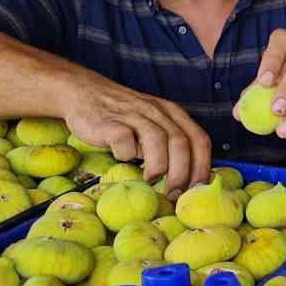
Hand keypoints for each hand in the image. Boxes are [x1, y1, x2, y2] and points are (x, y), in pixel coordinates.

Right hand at [60, 79, 211, 196]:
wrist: (83, 92)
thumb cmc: (122, 116)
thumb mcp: (153, 123)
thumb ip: (169, 144)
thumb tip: (185, 182)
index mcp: (173, 113)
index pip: (199, 140)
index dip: (202, 167)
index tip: (196, 189)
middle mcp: (157, 112)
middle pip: (181, 143)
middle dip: (181, 174)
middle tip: (173, 194)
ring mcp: (133, 115)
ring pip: (158, 140)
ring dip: (159, 167)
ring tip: (152, 181)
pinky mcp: (109, 122)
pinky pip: (124, 140)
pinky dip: (126, 155)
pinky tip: (123, 159)